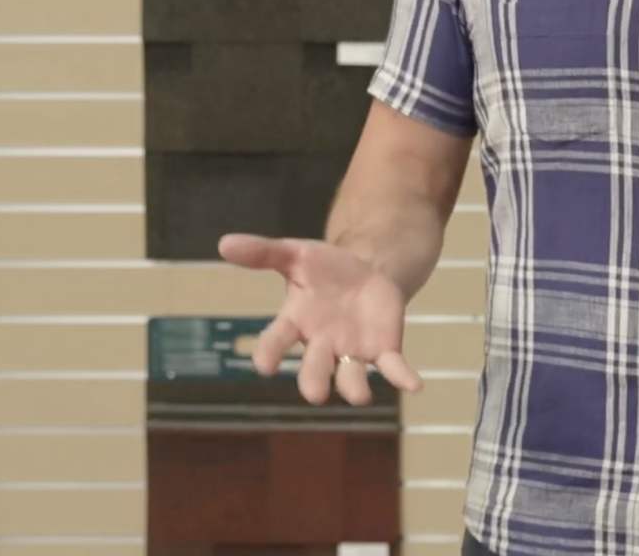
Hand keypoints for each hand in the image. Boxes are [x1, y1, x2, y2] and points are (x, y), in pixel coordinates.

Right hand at [217, 233, 423, 405]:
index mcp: (296, 321)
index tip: (264, 366)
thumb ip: (263, 252)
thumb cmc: (325, 268)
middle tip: (314, 394)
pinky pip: (393, 368)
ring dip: (355, 387)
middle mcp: (322, 344)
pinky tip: (415, 385)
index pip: (277, 340)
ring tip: (361, 396)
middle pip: (314, 368)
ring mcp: (353, 350)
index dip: (270, 353)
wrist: (367, 270)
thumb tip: (223, 243)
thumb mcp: (295, 254)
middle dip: (314, 381)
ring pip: (351, 376)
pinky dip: (403, 377)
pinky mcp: (383, 349)